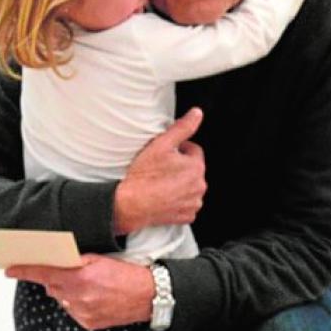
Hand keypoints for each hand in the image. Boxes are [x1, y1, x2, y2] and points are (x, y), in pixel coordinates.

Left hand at [4, 256, 154, 330]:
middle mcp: (78, 296)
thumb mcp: (101, 260)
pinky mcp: (88, 324)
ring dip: (69, 292)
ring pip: (62, 299)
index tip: (9, 270)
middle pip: (52, 286)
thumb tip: (57, 265)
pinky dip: (79, 305)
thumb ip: (76, 262)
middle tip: (74, 273)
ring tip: (92, 287)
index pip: (44, 273)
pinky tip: (96, 299)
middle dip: (56, 279)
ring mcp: (82, 312)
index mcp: (80, 277)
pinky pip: (73, 312)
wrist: (150, 296)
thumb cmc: (129, 274)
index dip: (24, 271)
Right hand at [112, 107, 205, 234]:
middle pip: (193, 169)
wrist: (131, 204)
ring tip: (161, 183)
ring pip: (190, 187)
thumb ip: (182, 128)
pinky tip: (164, 196)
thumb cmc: (144, 176)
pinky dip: (178, 201)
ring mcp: (193, 202)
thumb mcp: (161, 144)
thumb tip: (197, 114)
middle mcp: (199, 186)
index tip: (166, 154)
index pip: (194, 150)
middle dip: (180, 167)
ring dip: (180, 184)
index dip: (179, 149)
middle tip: (161, 168)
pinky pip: (186, 204)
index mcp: (196, 167)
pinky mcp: (186, 216)